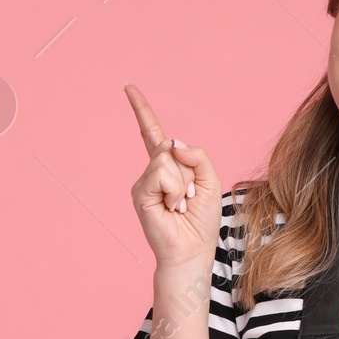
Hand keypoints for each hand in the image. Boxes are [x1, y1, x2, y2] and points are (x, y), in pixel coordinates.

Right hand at [125, 84, 222, 270]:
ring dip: (183, 183)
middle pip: (172, 147)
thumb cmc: (201, 220)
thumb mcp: (210, 180)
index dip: (141, 110)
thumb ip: (196, 155)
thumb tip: (171, 143)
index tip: (128, 88)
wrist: (192, 250)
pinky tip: (171, 208)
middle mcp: (152, 172)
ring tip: (179, 205)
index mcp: (168, 166)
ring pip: (167, 160)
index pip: (153, 133)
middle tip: (187, 198)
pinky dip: (174, 190)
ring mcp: (144, 182)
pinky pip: (161, 173)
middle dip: (189, 172)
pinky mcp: (139, 193)